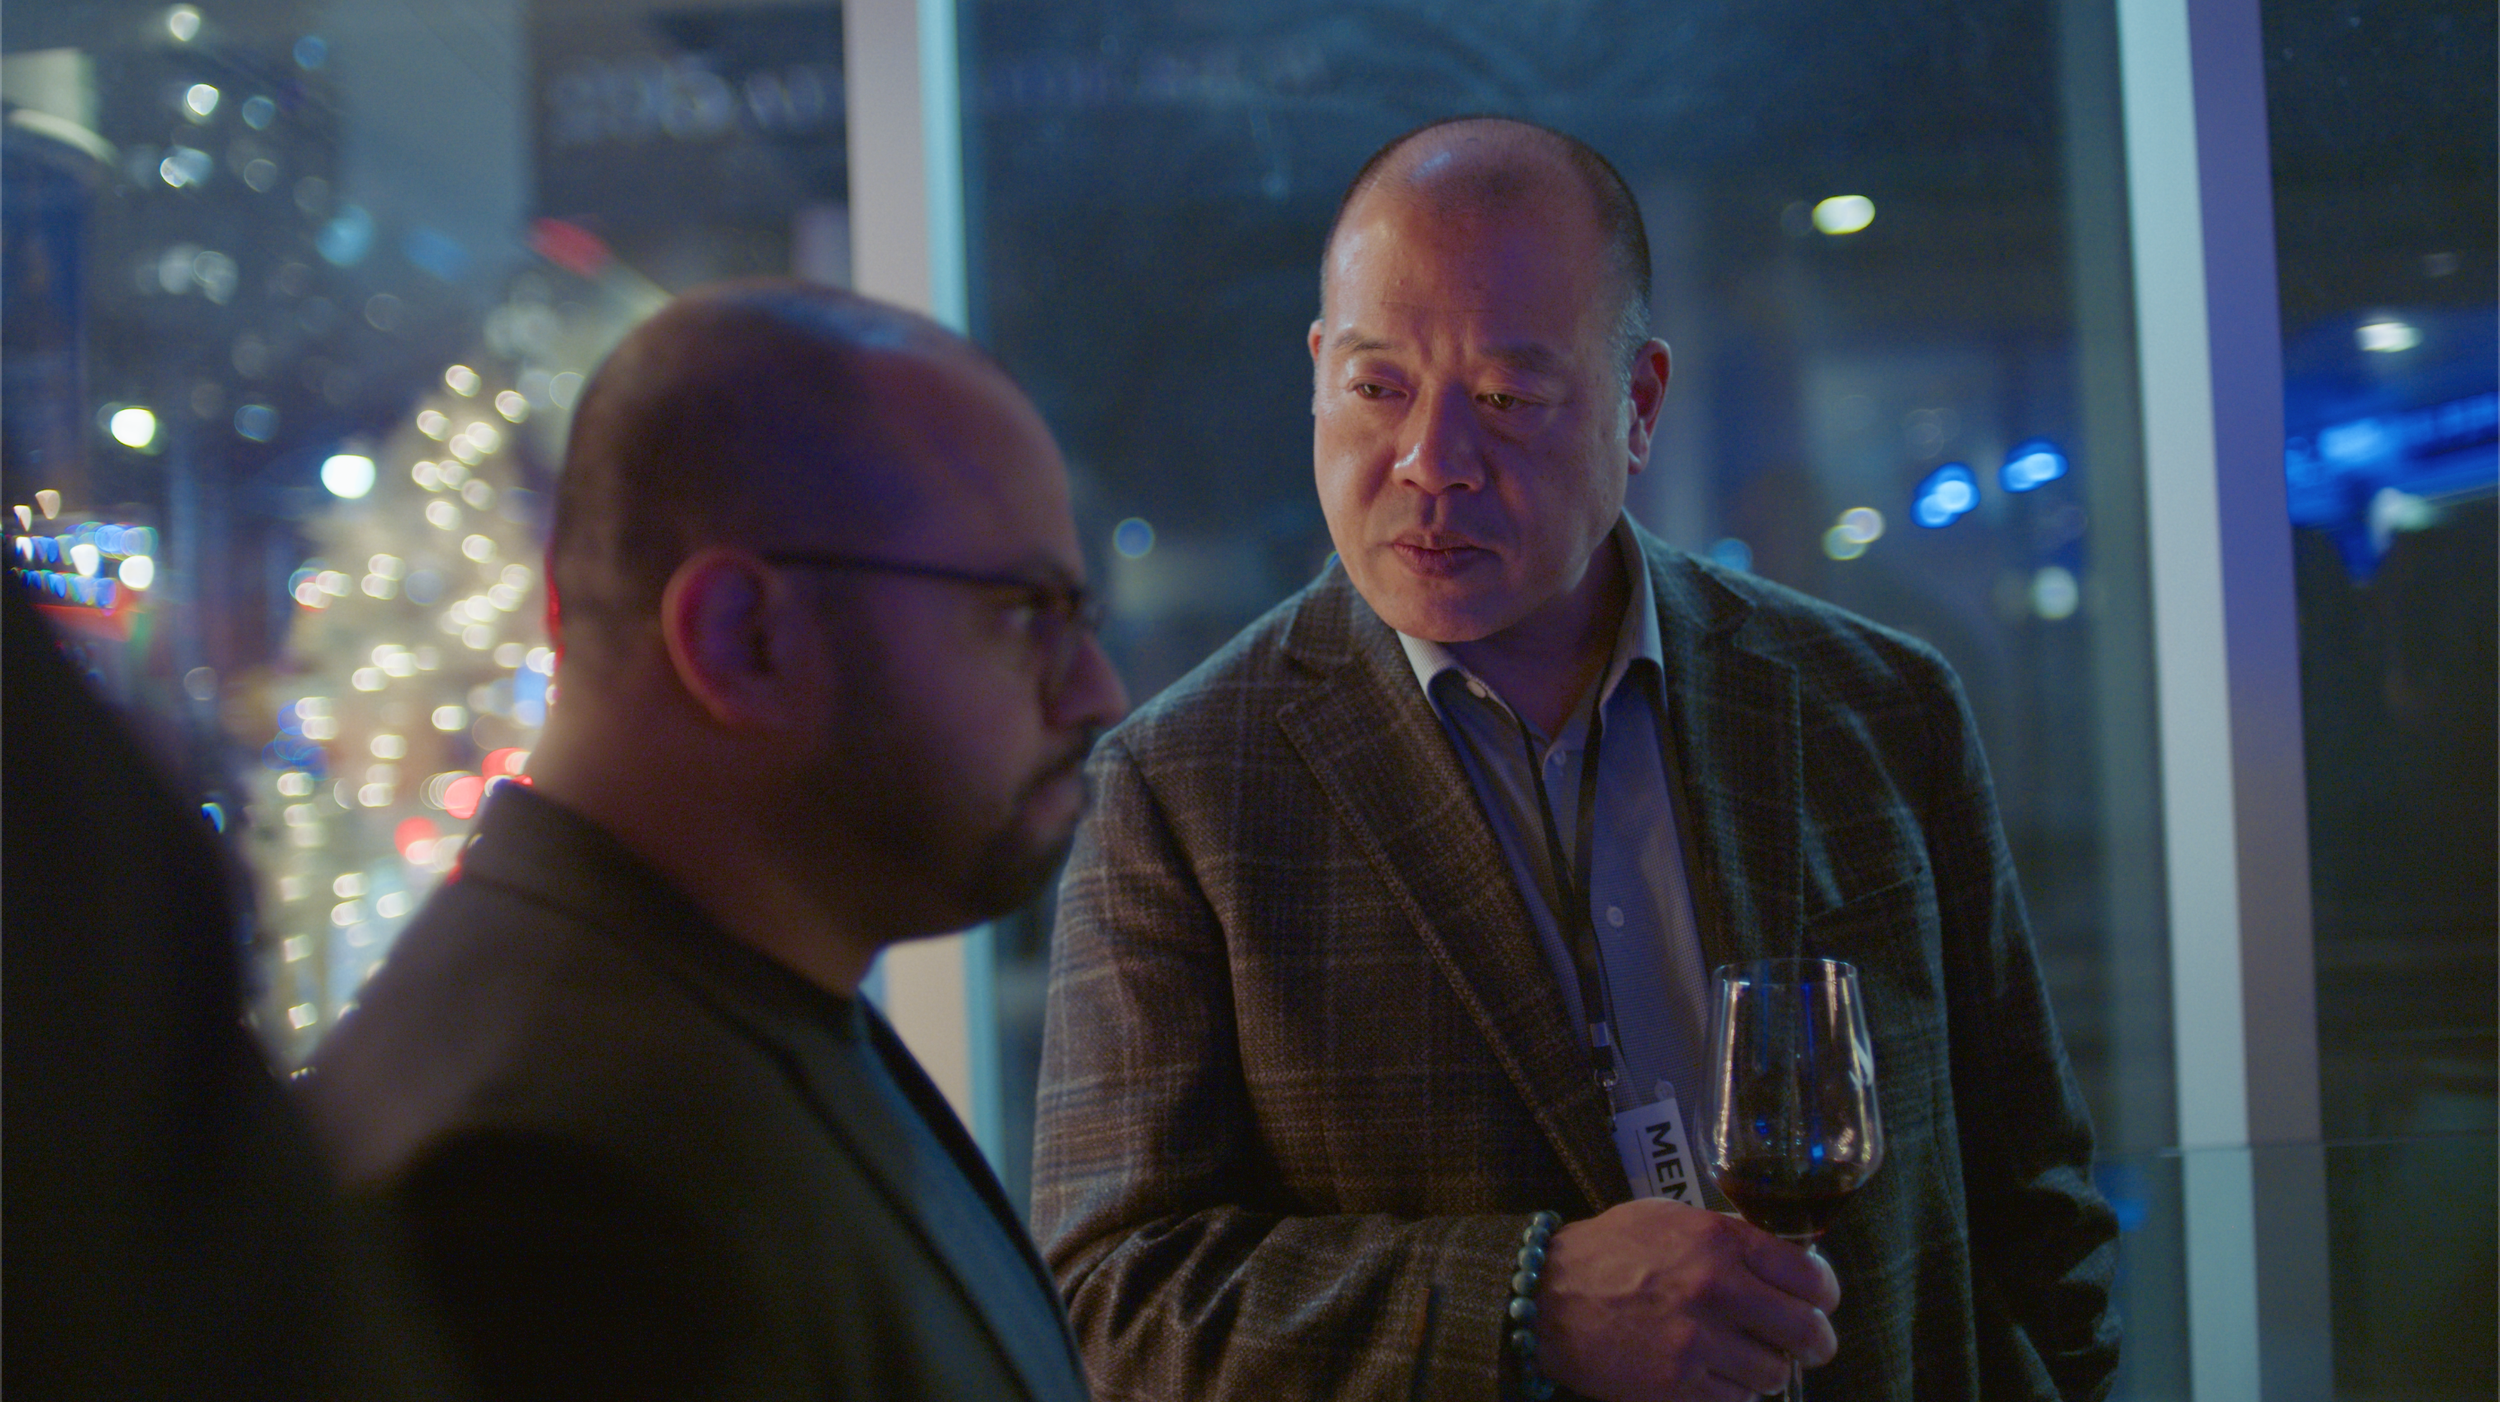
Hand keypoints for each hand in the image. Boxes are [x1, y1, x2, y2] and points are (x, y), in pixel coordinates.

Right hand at [1533, 1200, 1839, 1401]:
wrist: (1546, 1297)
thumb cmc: (1608, 1252)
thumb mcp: (1669, 1219)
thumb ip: (1725, 1236)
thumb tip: (1779, 1260)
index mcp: (1719, 1241)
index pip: (1810, 1276)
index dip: (1823, 1295)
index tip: (1818, 1302)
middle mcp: (1716, 1290)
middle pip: (1808, 1332)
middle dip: (1816, 1343)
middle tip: (1808, 1346)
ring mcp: (1698, 1343)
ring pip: (1775, 1375)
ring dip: (1767, 1370)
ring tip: (1745, 1359)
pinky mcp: (1679, 1386)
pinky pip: (1738, 1401)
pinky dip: (1735, 1393)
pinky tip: (1715, 1377)